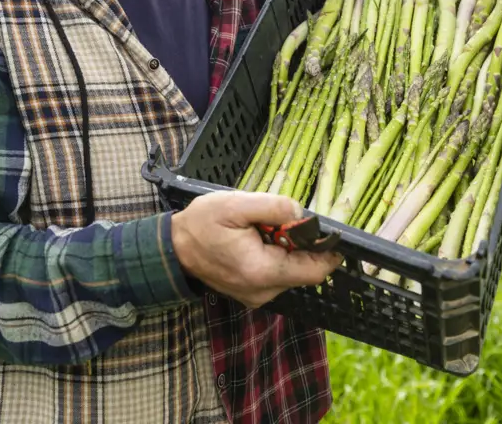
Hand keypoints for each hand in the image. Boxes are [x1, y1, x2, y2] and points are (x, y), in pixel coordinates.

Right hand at [171, 191, 341, 308]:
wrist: (173, 249)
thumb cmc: (201, 224)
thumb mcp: (235, 204)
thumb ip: (273, 207)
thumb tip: (302, 215)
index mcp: (262, 270)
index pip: (315, 270)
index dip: (327, 251)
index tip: (326, 229)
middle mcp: (263, 291)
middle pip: (304, 270)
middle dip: (300, 245)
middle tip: (279, 222)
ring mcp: (257, 296)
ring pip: (291, 273)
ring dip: (286, 251)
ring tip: (261, 231)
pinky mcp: (252, 295)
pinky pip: (276, 276)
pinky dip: (274, 258)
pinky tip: (256, 242)